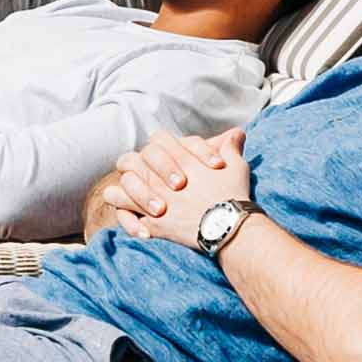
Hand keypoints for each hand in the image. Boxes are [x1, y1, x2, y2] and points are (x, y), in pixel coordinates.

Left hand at [101, 129, 252, 244]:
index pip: (158, 139)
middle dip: (135, 164)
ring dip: (126, 188)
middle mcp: (161, 177)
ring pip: (125, 185)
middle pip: (132, 160)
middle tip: (143, 173)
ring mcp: (154, 199)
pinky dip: (127, 219)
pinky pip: (128, 218)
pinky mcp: (152, 223)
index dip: (161, 146)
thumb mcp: (236, 167)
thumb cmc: (233, 195)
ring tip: (129, 194)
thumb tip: (236, 134)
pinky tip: (133, 221)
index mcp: (180, 160)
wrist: (229, 227)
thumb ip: (230, 148)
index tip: (166, 155)